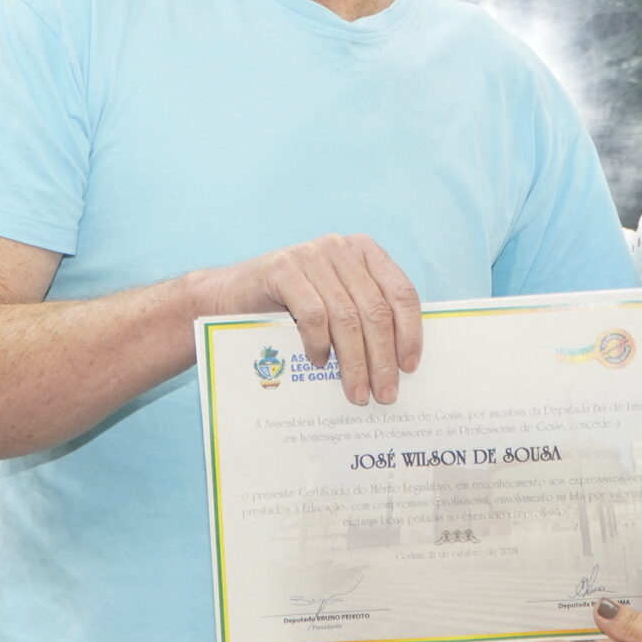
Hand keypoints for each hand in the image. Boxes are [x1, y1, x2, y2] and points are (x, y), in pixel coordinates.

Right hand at [199, 234, 421, 404]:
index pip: (401, 293)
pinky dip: (319, 345)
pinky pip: (313, 314)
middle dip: (382, 358)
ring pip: (346, 317)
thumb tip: (400, 363)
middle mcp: (341, 247)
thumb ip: (366, 316)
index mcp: (365, 252)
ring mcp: (311, 254)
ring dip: (354, 362)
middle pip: (375, 310)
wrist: (231, 296)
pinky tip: (319, 363)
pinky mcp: (282, 267)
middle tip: (384, 394)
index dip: (410, 332)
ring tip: (355, 392)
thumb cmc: (292, 306)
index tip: (409, 368)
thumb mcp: (337, 304)